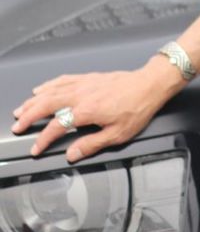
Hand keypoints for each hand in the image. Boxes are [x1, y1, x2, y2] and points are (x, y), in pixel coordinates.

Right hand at [10, 58, 183, 162]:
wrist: (150, 85)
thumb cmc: (138, 107)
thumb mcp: (118, 134)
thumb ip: (92, 144)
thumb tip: (73, 154)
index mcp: (86, 111)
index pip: (56, 127)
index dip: (43, 139)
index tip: (36, 148)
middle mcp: (81, 95)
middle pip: (46, 105)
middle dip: (28, 117)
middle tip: (17, 126)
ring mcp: (84, 84)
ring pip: (51, 91)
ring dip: (33, 101)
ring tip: (21, 110)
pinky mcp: (89, 78)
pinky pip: (63, 80)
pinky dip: (49, 84)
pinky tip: (42, 89)